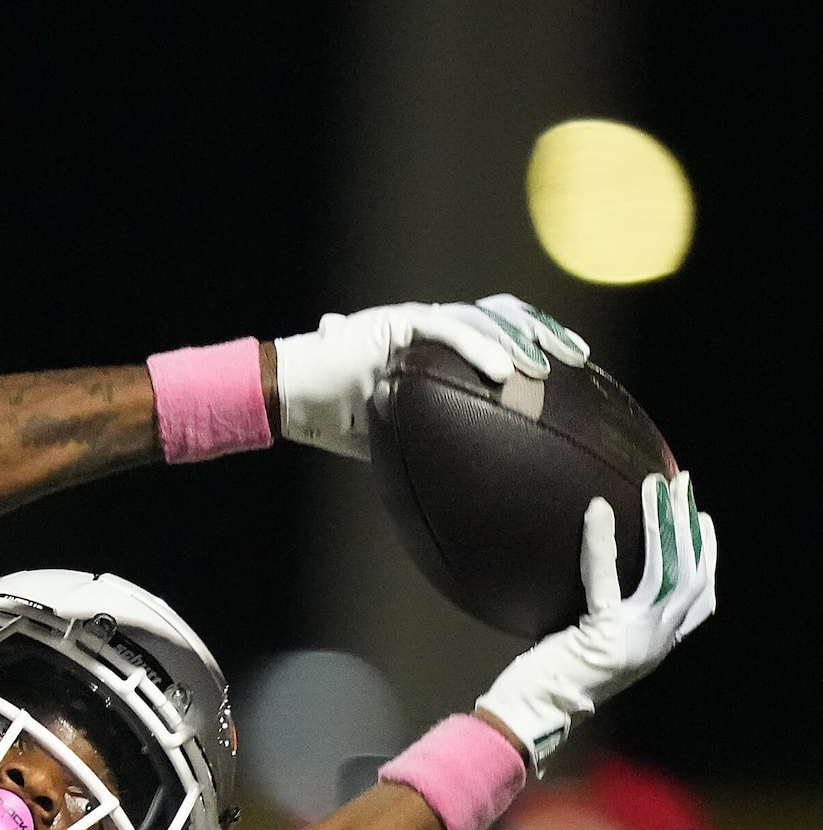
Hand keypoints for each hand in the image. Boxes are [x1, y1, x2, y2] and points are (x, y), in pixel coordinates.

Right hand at [272, 293, 588, 458]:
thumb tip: (461, 476)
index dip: (534, 345)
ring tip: (550, 365)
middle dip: (543, 333)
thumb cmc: (331, 417)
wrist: (286, 396)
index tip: (570, 370)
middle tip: (578, 359)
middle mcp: (429, 326)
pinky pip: (447, 331)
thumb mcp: (393, 430)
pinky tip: (507, 371)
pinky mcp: (394, 324)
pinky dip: (480, 349)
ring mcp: (413, 321)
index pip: (496, 334)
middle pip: (501, 317)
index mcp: (433, 346)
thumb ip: (428, 435)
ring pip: (482, 318)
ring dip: (521, 339)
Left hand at [476, 472, 717, 765]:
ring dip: (664, 522)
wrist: (529, 719)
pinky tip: (597, 510)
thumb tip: (603, 586)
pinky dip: (601, 542)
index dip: (707, 556)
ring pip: (666, 569)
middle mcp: (655, 643)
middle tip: (684, 486)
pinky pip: (605, 579)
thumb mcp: (595, 648)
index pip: (700, 596)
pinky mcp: (603, 635)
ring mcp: (634, 639)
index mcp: (657, 646)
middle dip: (692, 525)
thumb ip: (612, 622)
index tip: (703, 521)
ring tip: (658, 486)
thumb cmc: (549, 683)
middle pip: (692, 573)